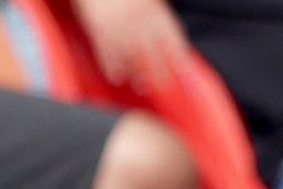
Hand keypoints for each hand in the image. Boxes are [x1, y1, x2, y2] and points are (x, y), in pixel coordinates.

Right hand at [73, 0, 190, 90]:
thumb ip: (158, 5)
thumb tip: (165, 15)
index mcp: (155, 11)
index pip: (172, 38)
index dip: (178, 54)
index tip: (182, 67)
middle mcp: (139, 22)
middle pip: (154, 53)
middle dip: (159, 72)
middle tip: (163, 84)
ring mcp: (119, 27)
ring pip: (131, 58)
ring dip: (137, 74)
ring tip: (141, 86)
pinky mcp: (99, 30)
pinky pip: (107, 53)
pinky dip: (112, 67)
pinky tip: (116, 77)